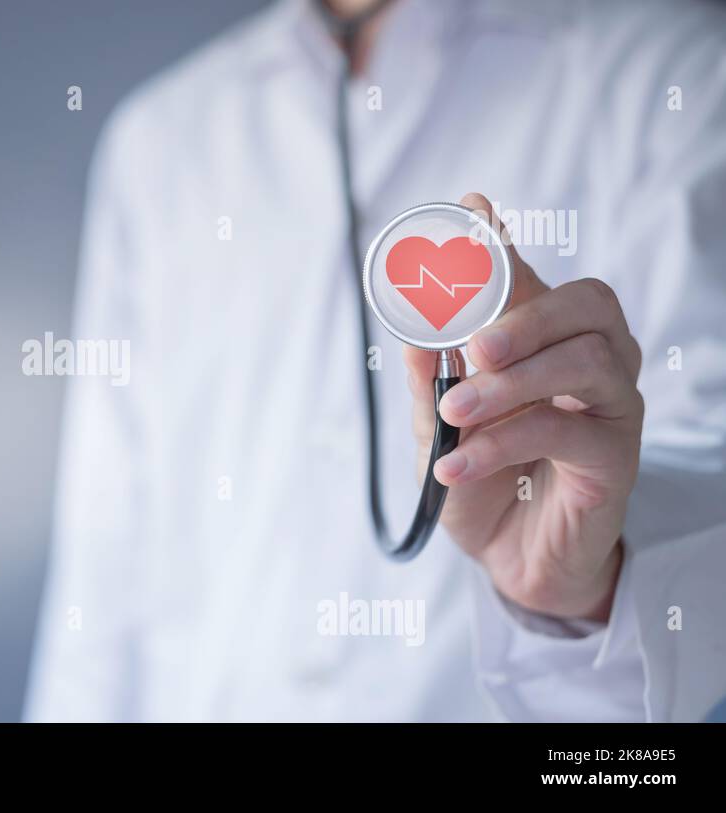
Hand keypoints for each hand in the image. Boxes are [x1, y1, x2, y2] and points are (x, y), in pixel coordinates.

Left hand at [404, 193, 643, 621]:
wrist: (510, 560)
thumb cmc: (484, 481)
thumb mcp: (439, 427)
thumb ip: (428, 379)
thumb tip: (411, 330)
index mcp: (543, 343)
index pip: (532, 278)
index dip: (503, 242)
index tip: (469, 207)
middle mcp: (591, 361)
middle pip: (589, 303)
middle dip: (527, 313)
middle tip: (472, 346)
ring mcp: (612, 407)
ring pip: (589, 360)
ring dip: (511, 382)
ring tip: (454, 413)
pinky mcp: (617, 458)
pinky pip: (568, 430)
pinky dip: (503, 442)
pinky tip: (456, 467)